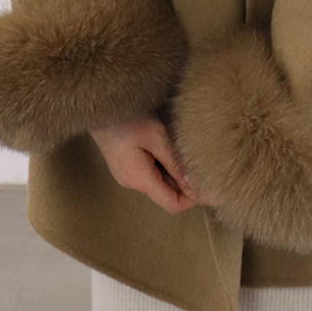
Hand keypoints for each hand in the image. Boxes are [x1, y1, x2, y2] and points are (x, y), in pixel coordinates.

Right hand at [90, 115, 207, 214]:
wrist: (99, 106)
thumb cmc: (127, 117)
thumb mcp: (156, 137)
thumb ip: (176, 163)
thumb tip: (196, 185)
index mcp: (139, 179)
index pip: (173, 204)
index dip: (195, 199)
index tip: (212, 187)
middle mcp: (131, 182)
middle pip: (167, 195)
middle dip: (188, 186)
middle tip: (206, 168)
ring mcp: (127, 174)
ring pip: (160, 184)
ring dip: (176, 175)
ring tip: (189, 155)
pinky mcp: (126, 165)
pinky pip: (150, 174)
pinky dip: (165, 168)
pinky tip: (172, 150)